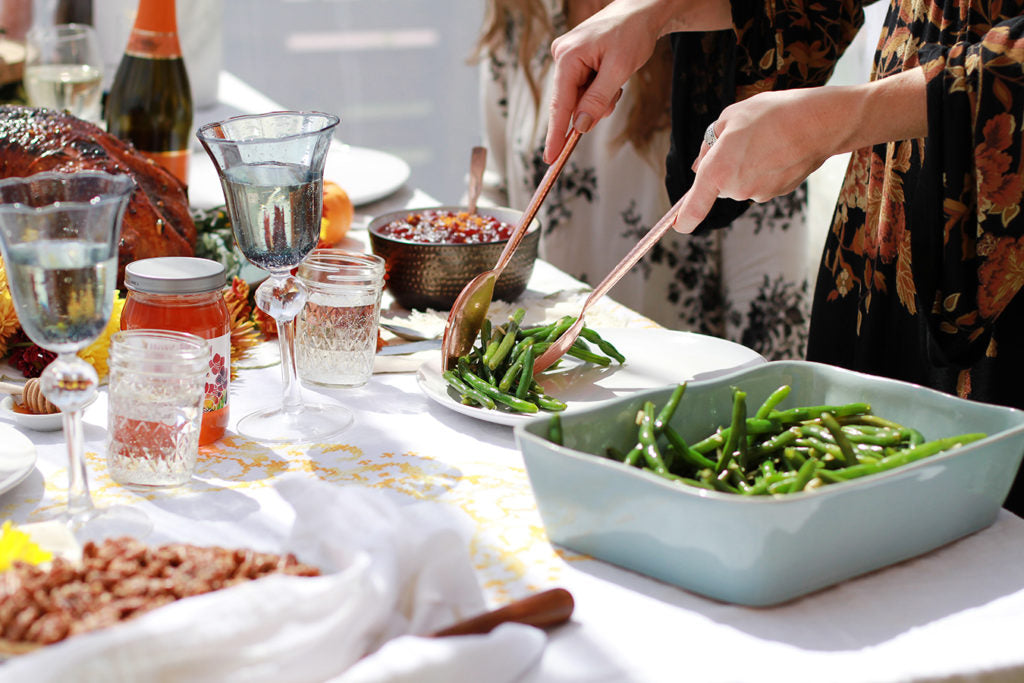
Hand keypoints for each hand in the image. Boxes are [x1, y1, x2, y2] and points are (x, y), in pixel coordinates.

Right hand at [544, 0, 732, 162]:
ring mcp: (567, 57)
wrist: (643, 10)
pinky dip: (600, 90)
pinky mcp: (575, 59)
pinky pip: (583, 87)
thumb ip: (597, 100)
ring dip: (599, 98)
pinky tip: (612, 77)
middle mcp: (561, 56)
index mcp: (567, 57)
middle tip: (613, 96)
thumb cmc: (633, 33)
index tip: (551, 158)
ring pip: (579, 97)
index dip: (556, 134)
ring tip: (617, 80)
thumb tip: (580, 126)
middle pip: (569, 102)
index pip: (559, 105)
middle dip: (591, 108)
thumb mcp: (618, 70)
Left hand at [673, 69, 927, 233]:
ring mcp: (758, 194)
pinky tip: (779, 149)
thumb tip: (699, 163)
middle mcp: (736, 189)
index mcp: (717, 170)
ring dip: (746, 165)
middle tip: (742, 138)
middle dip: (724, 165)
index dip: (684, 218)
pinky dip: (765, 169)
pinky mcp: (777, 194)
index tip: (678, 226)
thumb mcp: (731, 116)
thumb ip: (709, 143)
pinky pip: (761, 182)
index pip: (694, 206)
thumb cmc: (772, 114)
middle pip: (720, 184)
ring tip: (766, 139)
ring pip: (742, 182)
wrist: (821, 122)